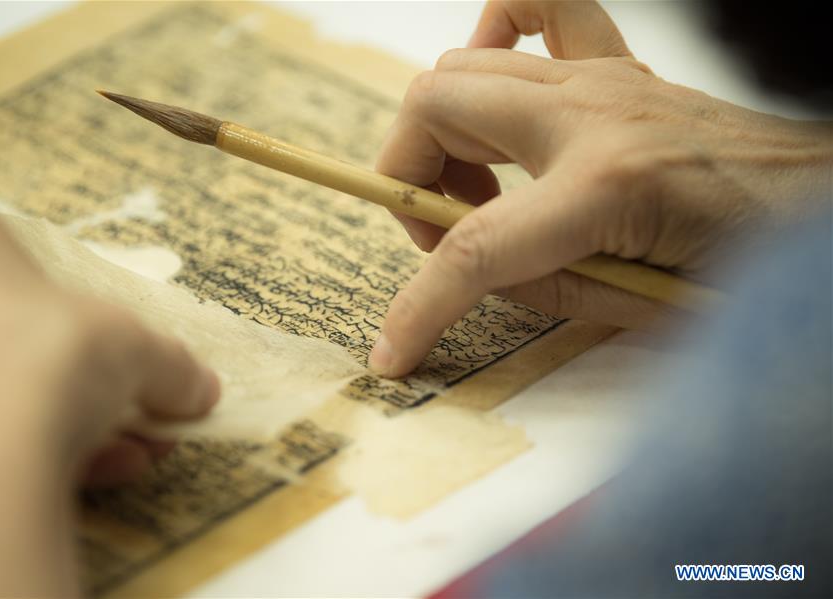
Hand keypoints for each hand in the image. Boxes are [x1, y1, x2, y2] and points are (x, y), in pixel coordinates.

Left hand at [0, 148, 218, 595]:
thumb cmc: (55, 361)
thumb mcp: (137, 350)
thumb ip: (172, 368)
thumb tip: (202, 389)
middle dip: (68, 334)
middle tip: (121, 358)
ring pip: (21, 383)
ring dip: (97, 415)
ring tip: (152, 441)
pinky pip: (21, 438)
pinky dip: (76, 452)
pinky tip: (129, 465)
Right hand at [369, 0, 832, 377]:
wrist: (821, 206)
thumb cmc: (751, 265)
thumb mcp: (639, 310)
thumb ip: (540, 288)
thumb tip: (471, 272)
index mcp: (605, 186)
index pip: (473, 250)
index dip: (418, 308)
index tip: (393, 349)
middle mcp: (593, 113)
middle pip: (435, 109)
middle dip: (410, 179)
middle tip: (443, 233)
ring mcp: (604, 78)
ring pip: (461, 65)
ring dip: (441, 133)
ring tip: (476, 187)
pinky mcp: (619, 66)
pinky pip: (536, 9)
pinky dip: (495, 37)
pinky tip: (499, 89)